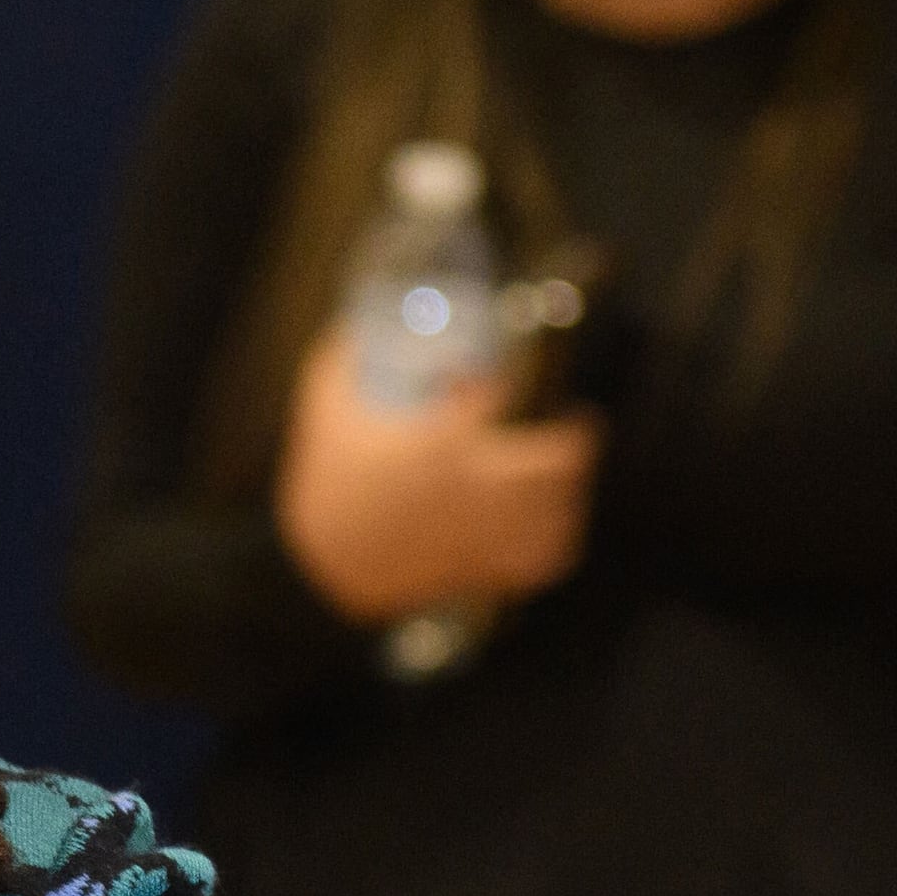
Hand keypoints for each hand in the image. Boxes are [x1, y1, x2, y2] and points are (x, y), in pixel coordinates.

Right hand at [270, 335, 600, 625]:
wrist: (322, 570)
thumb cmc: (326, 488)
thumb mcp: (323, 413)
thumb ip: (339, 361)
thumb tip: (352, 325)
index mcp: (442, 442)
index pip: (498, 394)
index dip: (498, 384)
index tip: (488, 383)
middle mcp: (477, 488)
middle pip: (560, 459)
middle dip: (574, 437)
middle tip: (574, 423)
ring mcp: (487, 531)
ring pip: (562, 507)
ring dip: (571, 484)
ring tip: (569, 470)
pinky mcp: (486, 566)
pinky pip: (548, 556)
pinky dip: (560, 537)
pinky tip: (552, 521)